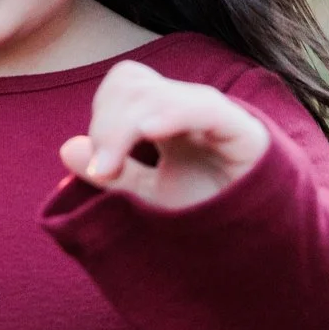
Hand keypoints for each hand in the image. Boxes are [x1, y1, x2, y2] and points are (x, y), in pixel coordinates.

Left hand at [59, 60, 270, 210]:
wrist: (262, 246)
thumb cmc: (210, 217)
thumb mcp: (151, 201)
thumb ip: (113, 174)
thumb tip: (67, 148)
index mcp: (166, 117)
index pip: (123, 87)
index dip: (103, 118)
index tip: (97, 170)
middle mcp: (187, 109)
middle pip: (131, 83)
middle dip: (107, 124)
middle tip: (104, 173)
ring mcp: (213, 117)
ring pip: (158, 94)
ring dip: (125, 129)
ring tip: (112, 172)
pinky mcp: (242, 132)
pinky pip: (202, 108)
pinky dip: (172, 113)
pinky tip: (149, 132)